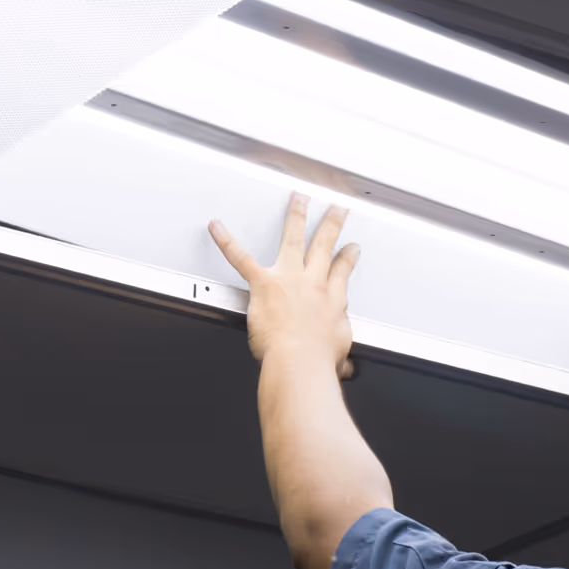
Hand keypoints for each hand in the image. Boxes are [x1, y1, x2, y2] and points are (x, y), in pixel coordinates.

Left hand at [209, 193, 358, 370]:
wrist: (301, 362)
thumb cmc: (317, 360)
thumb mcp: (338, 354)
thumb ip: (339, 355)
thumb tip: (343, 367)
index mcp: (331, 300)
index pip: (341, 271)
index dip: (348, 257)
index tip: (351, 249)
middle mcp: (313, 283)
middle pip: (324, 246)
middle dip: (331, 224)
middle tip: (336, 210)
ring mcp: (288, 279)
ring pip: (293, 240)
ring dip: (296, 217)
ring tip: (298, 201)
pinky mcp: (264, 284)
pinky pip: (241, 258)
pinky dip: (226, 241)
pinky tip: (217, 228)